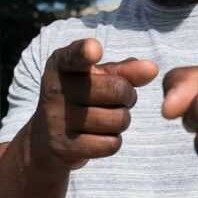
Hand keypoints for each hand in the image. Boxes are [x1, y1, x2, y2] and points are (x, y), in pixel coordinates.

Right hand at [29, 37, 158, 173]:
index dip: (86, 51)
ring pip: (119, 120)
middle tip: (115, 100)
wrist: (44, 140)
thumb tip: (152, 69)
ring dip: (121, 121)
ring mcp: (57, 120)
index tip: (94, 50)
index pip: (74, 56)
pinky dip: (112, 141)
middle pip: (117, 90)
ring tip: (105, 118)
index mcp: (61, 64)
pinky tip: (97, 137)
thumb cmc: (80, 99)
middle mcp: (55, 89)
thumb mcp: (96, 79)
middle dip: (127, 96)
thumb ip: (124, 71)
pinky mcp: (64, 147)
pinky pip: (110, 144)